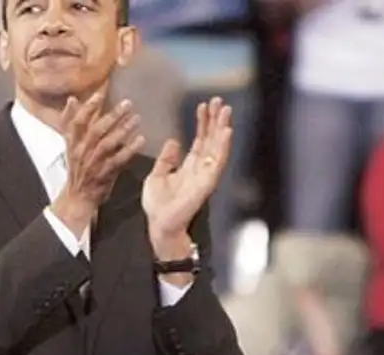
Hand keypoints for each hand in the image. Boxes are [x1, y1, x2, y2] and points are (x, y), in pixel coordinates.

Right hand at [52, 93, 143, 234]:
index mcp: (72, 142)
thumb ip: (72, 122)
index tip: (100, 94)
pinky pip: (118, 160)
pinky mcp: (104, 174)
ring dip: (123, 130)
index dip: (88, 107)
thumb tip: (72, 99)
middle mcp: (81, 151)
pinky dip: (129, 149)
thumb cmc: (78, 167)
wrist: (78, 197)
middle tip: (128, 104)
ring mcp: (93, 163)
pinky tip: (140, 140)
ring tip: (137, 119)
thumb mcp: (71, 144)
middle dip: (112, 115)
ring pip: (107, 144)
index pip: (76, 122)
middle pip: (95, 130)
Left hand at [142, 97, 232, 257]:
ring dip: (223, 128)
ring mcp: (206, 175)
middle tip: (220, 101)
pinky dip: (223, 146)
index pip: (200, 140)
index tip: (203, 105)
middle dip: (216, 120)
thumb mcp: (157, 175)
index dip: (202, 123)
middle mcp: (201, 169)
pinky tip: (226, 131)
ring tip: (226, 110)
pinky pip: (217, 162)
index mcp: (190, 166)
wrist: (158, 225)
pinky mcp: (207, 183)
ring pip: (218, 147)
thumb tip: (174, 141)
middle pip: (212, 140)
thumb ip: (167, 159)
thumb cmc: (158, 205)